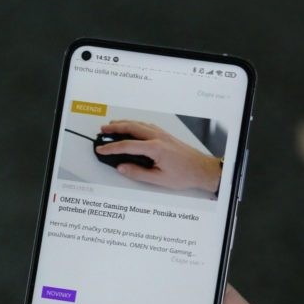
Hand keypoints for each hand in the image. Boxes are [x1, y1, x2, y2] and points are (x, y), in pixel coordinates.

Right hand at [95, 120, 221, 192]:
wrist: (202, 169)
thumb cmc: (184, 175)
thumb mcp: (159, 179)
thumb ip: (138, 173)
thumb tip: (122, 168)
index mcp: (155, 148)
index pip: (127, 145)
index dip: (112, 147)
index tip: (101, 150)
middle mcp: (158, 137)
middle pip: (131, 127)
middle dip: (115, 127)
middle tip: (103, 130)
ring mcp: (162, 134)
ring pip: (139, 124)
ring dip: (124, 124)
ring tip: (112, 126)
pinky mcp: (165, 135)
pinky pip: (146, 125)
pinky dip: (135, 125)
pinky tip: (131, 128)